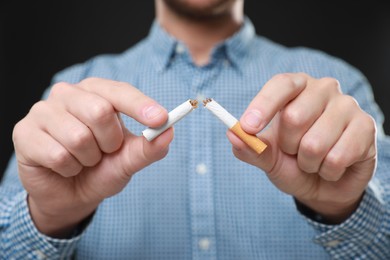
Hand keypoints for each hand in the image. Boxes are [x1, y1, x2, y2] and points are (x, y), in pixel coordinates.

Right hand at [12, 77, 172, 236]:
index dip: (141, 105)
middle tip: (103, 151)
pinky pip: (57, 155)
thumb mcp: (128, 161)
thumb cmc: (101, 169)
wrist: (70, 194)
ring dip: (88, 159)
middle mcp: (68, 94)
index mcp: (97, 92)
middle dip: (109, 142)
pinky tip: (64, 167)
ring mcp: (43, 111)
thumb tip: (169, 132)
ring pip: (78, 136)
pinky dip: (69, 169)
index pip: (120, 92)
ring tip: (83, 160)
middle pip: (99, 111)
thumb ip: (148, 148)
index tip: (161, 119)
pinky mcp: (24, 132)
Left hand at [227, 73, 376, 222]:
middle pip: (294, 116)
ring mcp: (347, 106)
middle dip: (288, 147)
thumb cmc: (293, 163)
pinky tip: (332, 166)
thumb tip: (232, 135)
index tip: (248, 128)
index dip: (263, 106)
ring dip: (308, 163)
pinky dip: (328, 171)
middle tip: (295, 151)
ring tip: (314, 161)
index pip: (281, 85)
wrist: (324, 185)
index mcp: (296, 88)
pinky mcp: (366, 127)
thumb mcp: (268, 157)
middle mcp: (323, 89)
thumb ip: (250, 148)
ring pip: (315, 143)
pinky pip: (337, 157)